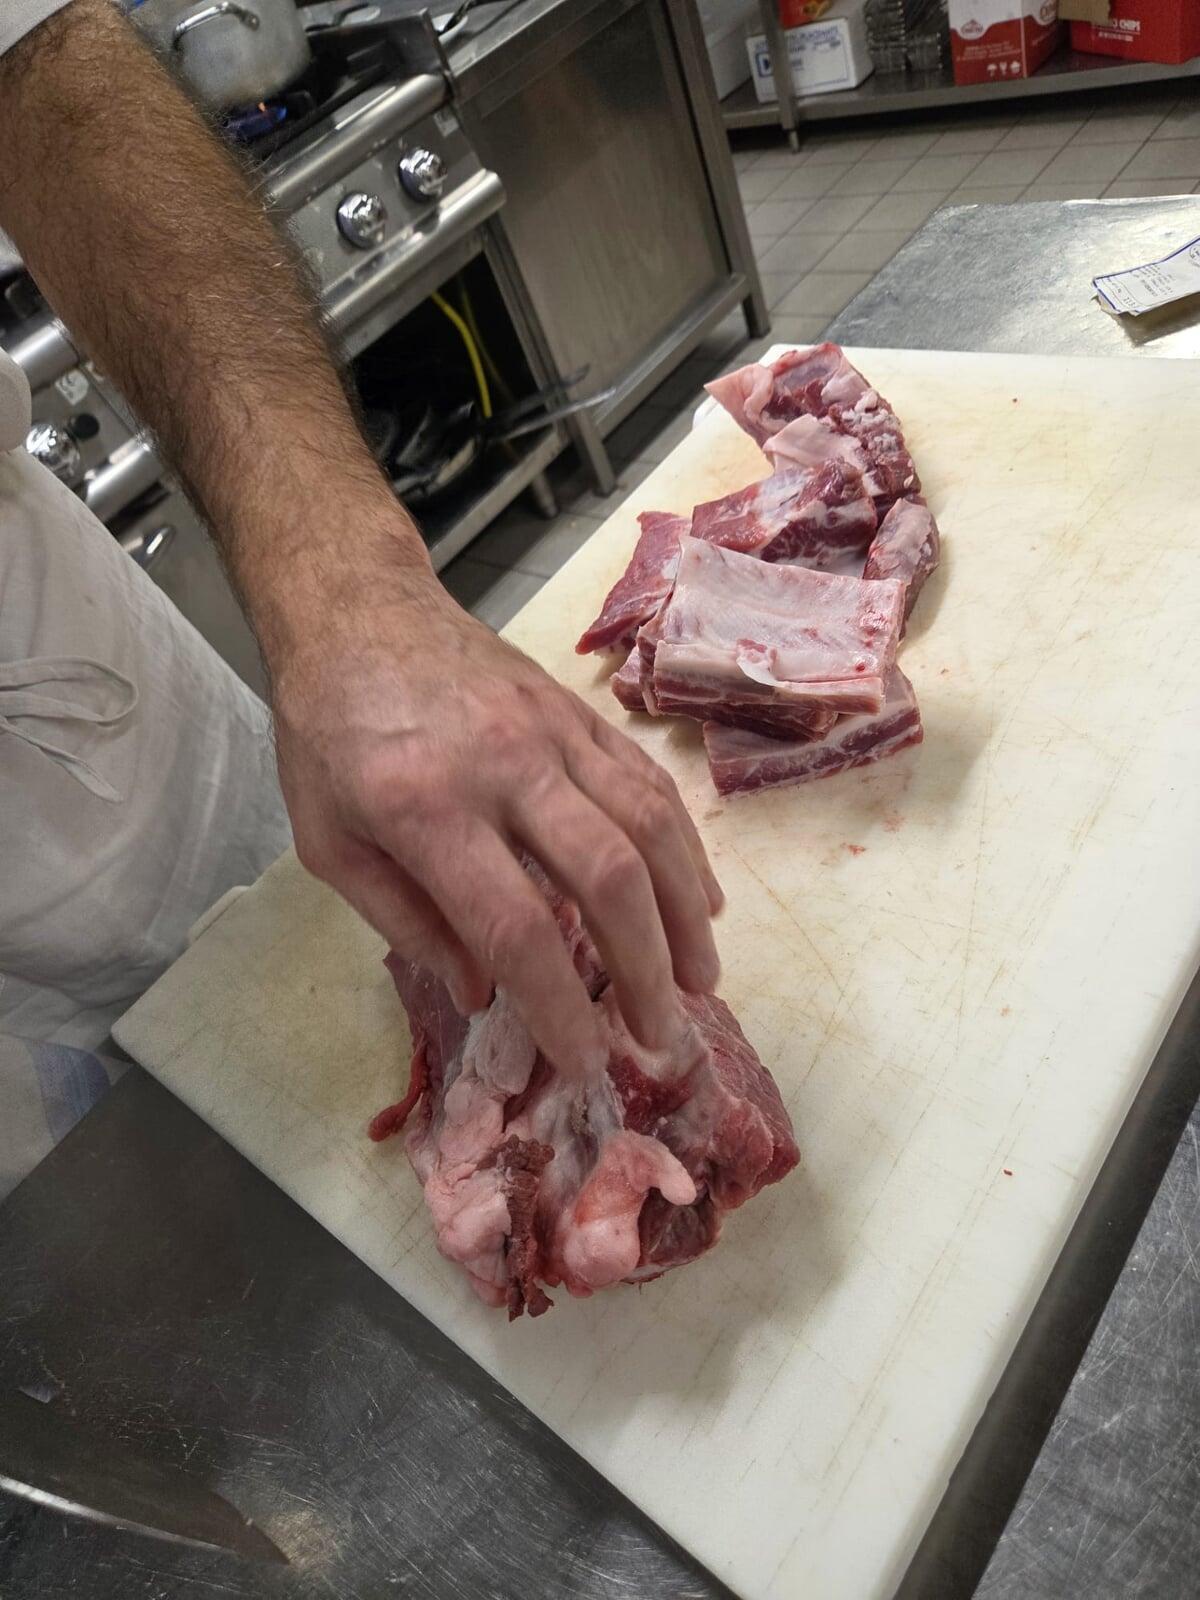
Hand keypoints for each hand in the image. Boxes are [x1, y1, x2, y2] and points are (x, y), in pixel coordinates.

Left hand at [270, 561, 723, 1076]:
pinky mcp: (579, 712)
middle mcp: (505, 768)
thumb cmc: (328, 734)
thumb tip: (483, 991)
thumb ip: (405, 920)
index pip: (516, 927)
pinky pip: (650, 782)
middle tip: (661, 1035)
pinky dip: (684, 847)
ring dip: (686, 912)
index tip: (583, 1061)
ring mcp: (553, 732)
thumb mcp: (328, 843)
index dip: (558, 1006)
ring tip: (702, 978)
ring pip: (650, 824)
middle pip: (608, 877)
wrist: (356, 610)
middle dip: (648, 970)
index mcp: (427, 811)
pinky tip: (699, 898)